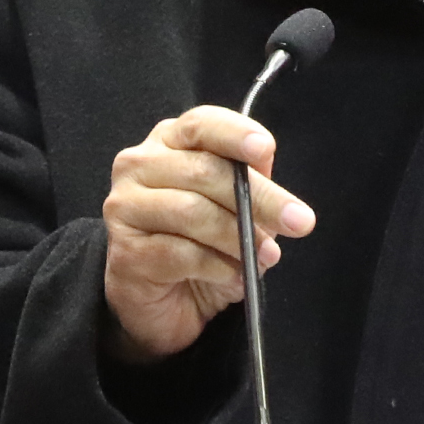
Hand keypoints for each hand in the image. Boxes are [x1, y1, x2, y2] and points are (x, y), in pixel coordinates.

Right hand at [101, 106, 315, 363]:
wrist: (166, 299)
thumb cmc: (202, 242)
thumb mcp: (236, 208)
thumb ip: (250, 182)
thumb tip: (269, 169)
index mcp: (169, 142)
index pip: (201, 124)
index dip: (235, 134)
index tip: (266, 148)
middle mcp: (139, 166)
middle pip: (205, 171)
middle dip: (259, 199)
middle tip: (299, 222)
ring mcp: (125, 207)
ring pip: (192, 212)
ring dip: (239, 238)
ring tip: (266, 257)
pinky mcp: (124, 252)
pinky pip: (180, 254)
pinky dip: (219, 267)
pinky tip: (236, 278)